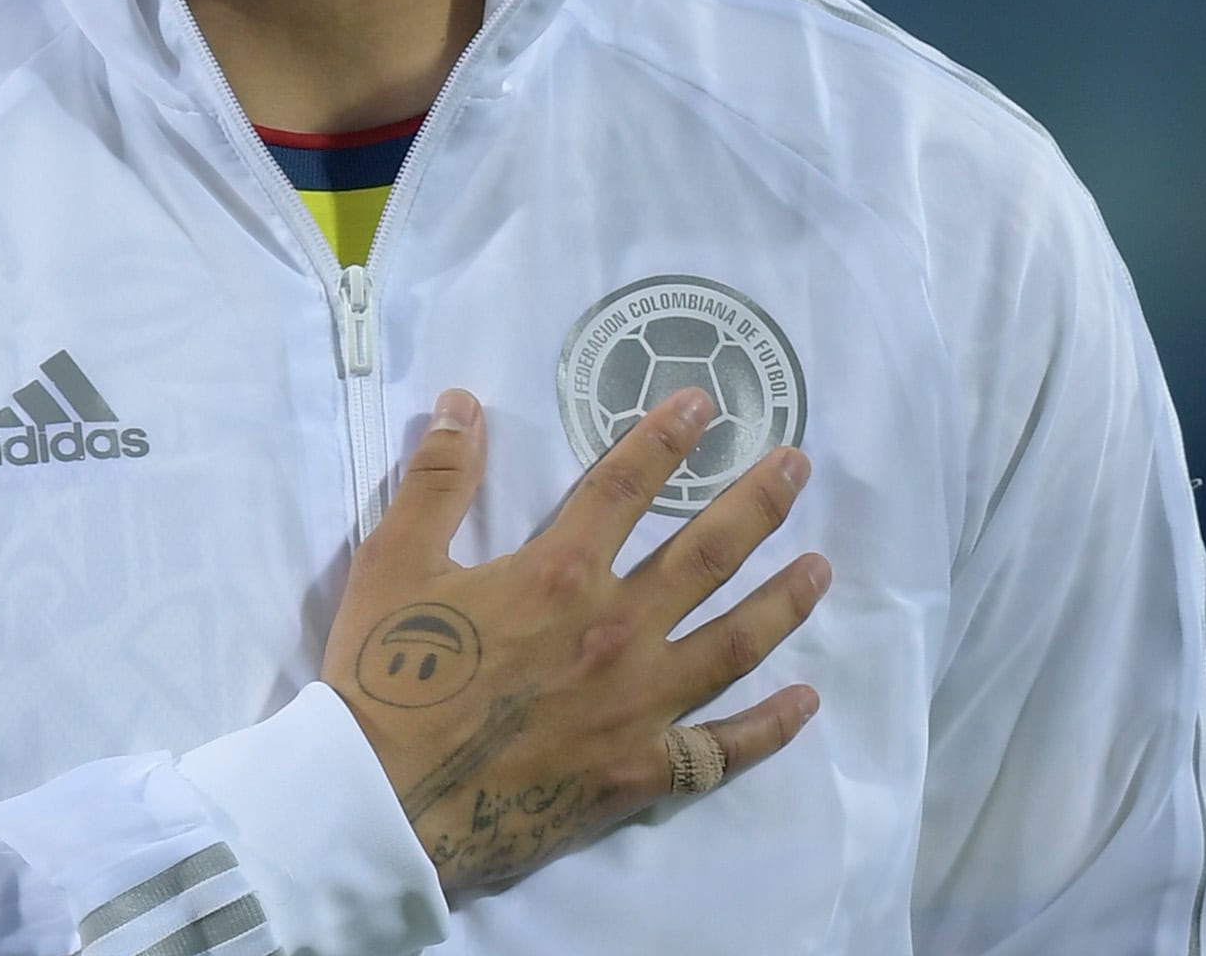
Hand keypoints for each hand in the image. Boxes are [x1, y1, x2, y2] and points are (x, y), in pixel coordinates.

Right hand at [319, 385, 828, 894]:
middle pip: (706, 554)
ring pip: (733, 642)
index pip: (626, 486)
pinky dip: (768, 728)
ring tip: (821, 567)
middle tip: (797, 465)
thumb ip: (438, 478)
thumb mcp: (393, 561)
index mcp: (560, 573)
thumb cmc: (386, 678)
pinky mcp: (639, 771)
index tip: (705, 405)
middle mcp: (616, 630)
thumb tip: (465, 402)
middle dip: (757, 503)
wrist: (384, 804)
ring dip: (783, 600)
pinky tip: (803, 703)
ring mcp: (638, 705)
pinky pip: (720, 750)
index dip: (666, 438)